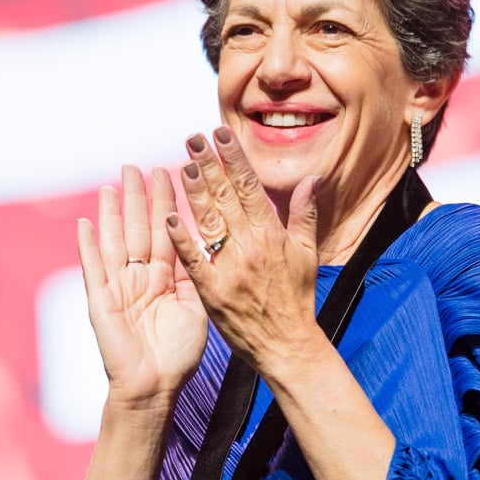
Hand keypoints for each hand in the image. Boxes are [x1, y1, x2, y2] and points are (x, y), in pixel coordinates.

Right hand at [79, 165, 208, 407]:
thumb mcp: (196, 306)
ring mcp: (118, 286)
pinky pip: (94, 268)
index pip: (165, 230)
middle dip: (137, 197)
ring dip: (112, 212)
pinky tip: (85, 222)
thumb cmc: (179, 354)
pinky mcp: (101, 301)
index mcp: (165, 276)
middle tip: (135, 165)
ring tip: (111, 184)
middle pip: (138, 228)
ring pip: (114, 240)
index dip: (166, 202)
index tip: (169, 170)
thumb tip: (203, 240)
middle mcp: (140, 276)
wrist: (155, 387)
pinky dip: (87, 245)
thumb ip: (195, 273)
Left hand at [164, 130, 322, 378]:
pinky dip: (183, 240)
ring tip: (182, 164)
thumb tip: (311, 179)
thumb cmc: (297, 300)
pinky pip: (195, 261)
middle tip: (193, 138)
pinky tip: (169, 219)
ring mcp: (231, 269)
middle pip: (227, 197)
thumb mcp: (308, 255)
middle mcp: (251, 247)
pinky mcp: (213, 292)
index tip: (221, 134)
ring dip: (195, 191)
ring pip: (210, 221)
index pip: (251, 187)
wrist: (287, 346)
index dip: (234, 158)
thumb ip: (304, 214)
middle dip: (209, 164)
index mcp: (273, 235)